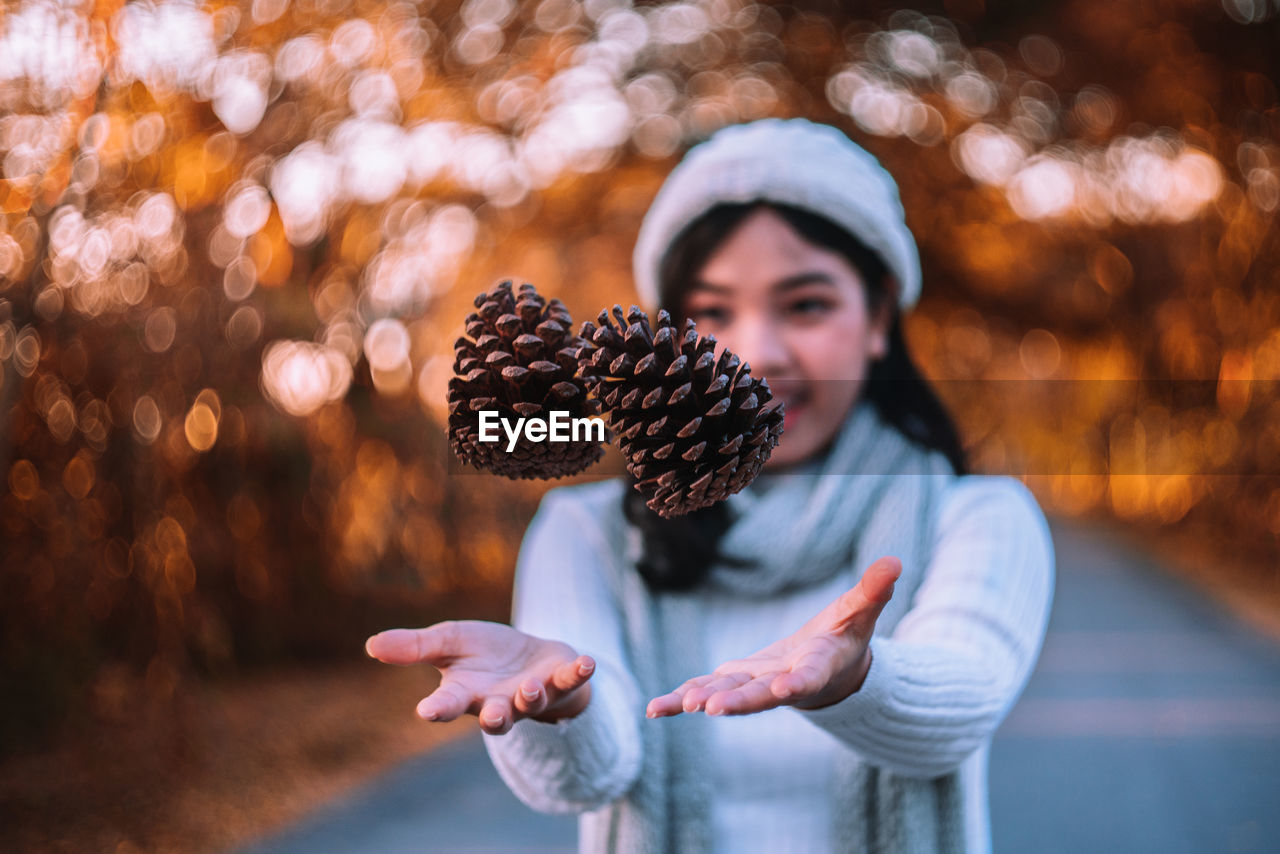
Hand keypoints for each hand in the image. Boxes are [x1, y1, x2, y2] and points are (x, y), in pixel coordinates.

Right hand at [365, 620, 595, 735]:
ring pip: (533, 705)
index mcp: (467, 693)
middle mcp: (499, 702)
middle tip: (492, 716)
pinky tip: (588, 662)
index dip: (438, 709)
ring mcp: (532, 695)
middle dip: (495, 718)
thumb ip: (414, 647)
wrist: (531, 657)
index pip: (448, 704)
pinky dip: (579, 673)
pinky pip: (572, 681)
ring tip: (530, 689)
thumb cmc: (484, 654)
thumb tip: (370, 645)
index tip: (426, 711)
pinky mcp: (560, 680)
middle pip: (496, 718)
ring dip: (532, 698)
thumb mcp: (448, 641)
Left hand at [646, 557, 901, 718]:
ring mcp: (755, 686)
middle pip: (760, 695)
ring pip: (728, 695)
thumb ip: (873, 592)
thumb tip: (896, 561)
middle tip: (712, 708)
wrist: (828, 670)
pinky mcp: (734, 683)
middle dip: (738, 701)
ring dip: (704, 700)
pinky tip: (654, 709)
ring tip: (680, 705)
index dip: (798, 683)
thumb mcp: (859, 613)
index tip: (788, 689)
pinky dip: (679, 700)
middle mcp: (783, 684)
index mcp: (816, 668)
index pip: (809, 677)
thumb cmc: (845, 639)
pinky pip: (703, 690)